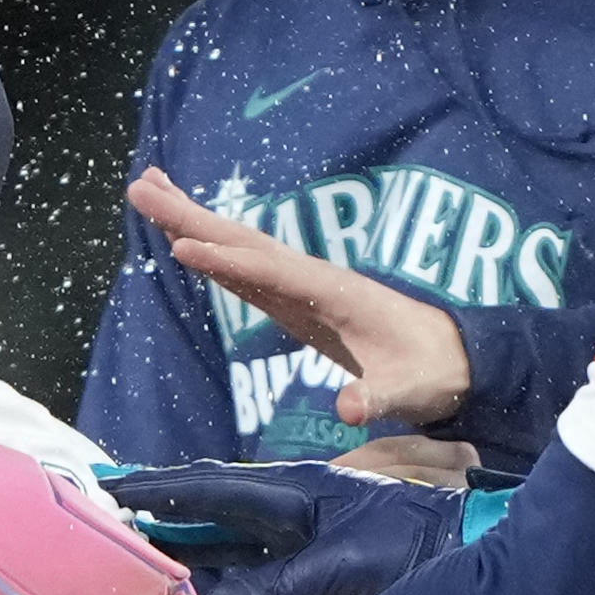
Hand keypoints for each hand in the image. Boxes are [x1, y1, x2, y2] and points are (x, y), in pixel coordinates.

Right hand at [116, 456, 468, 594]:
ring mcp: (304, 548)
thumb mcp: (349, 567)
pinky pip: (254, 590)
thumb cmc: (420, 551)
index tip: (110, 489)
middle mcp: (294, 515)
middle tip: (104, 525)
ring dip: (183, 560)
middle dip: (160, 520)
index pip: (213, 487)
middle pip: (210, 514)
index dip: (159, 491)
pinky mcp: (316, 585)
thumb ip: (282, 590)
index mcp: (300, 492)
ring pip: (227, 553)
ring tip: (132, 565)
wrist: (476, 562)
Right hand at [132, 164, 470, 432]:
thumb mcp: (411, 391)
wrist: (454, 356)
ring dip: (191, 219)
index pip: (272, 272)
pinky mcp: (294, 300)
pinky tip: (182, 238)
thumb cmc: (433, 373)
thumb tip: (348, 409)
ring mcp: (300, 286)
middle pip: (242, 242)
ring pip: (238, 246)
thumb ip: (379, 397)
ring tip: (145, 189)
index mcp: (333, 292)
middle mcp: (311, 278)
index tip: (181, 245)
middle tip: (140, 185)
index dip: (228, 261)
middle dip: (190, 216)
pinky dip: (210, 249)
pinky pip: (243, 267)